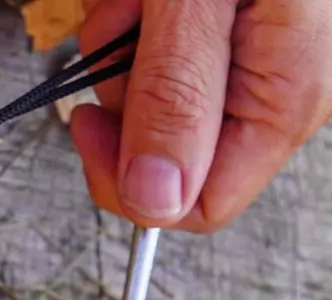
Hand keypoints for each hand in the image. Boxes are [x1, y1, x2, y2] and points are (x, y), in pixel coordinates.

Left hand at [71, 0, 331, 229]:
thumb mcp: (200, 0)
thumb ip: (176, 98)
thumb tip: (153, 199)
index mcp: (283, 100)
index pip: (197, 206)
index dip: (128, 181)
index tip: (87, 125)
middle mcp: (277, 91)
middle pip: (164, 148)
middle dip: (124, 86)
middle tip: (128, 18)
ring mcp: (256, 61)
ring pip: (154, 96)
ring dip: (123, 41)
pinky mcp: (234, 32)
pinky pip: (165, 54)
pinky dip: (140, 18)